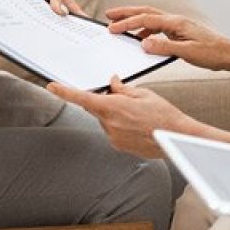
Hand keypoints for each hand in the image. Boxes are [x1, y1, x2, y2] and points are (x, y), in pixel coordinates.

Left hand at [47, 76, 195, 157]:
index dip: (64, 91)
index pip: (82, 97)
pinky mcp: (119, 147)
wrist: (177, 138)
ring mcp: (114, 138)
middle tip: (126, 99)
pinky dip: (121, 125)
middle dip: (106, 101)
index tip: (52, 86)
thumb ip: (123, 88)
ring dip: (115, 114)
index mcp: (113, 107)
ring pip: (106, 120)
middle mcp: (110, 124)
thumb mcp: (143, 94)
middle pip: (97, 108)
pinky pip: (113, 131)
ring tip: (138, 115)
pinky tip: (138, 125)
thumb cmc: (164, 116)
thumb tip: (113, 83)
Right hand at [106, 6, 229, 69]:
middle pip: (146, 11)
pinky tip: (141, 40)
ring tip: (120, 27)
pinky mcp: (180, 33)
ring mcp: (178, 25)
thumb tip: (143, 43)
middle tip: (109, 14)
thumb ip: (164, 47)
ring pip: (151, 18)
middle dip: (126, 13)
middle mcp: (176, 20)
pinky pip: (158, 28)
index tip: (112, 27)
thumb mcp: (187, 52)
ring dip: (135, 21)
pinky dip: (146, 31)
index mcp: (176, 22)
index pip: (146, 18)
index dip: (127, 22)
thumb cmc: (212, 53)